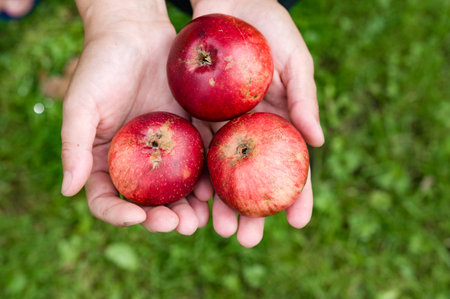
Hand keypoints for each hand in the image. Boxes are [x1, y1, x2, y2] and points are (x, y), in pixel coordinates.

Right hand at [61, 0, 211, 233]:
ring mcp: (165, 149)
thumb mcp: (82, 104)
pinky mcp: (190, 133)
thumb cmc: (103, 64)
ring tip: (200, 219)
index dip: (118, 214)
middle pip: (147, 200)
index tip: (137, 217)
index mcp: (107, 159)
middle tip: (179, 225)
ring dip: (189, 206)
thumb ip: (75, 146)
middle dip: (162, 217)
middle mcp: (136, 160)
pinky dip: (207, 177)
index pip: (107, 198)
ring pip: (176, 187)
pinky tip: (215, 188)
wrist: (137, 32)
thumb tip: (69, 189)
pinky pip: (199, 160)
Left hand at [191, 0, 324, 246]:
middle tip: (249, 239)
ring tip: (218, 230)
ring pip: (221, 172)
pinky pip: (193, 148)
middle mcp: (249, 129)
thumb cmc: (266, 24)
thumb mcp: (293, 57)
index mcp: (277, 120)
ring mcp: (221, 125)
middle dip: (252, 211)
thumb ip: (304, 96)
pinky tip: (191, 198)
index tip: (299, 222)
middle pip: (252, 178)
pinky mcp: (194, 114)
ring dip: (220, 203)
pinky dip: (194, 174)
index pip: (290, 165)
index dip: (297, 194)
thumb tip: (317, 142)